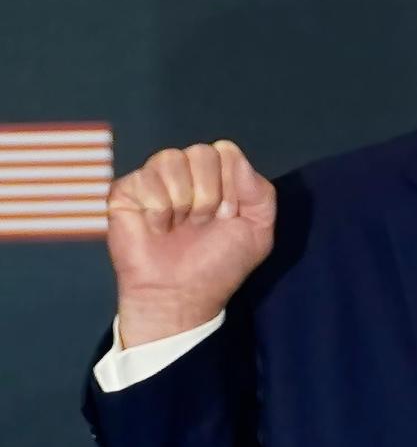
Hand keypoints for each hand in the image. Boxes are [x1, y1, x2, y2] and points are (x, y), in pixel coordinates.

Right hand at [106, 141, 275, 346]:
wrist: (182, 295)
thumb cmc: (219, 264)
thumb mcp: (258, 231)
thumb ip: (261, 192)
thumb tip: (236, 157)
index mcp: (218, 176)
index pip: (226, 151)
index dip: (231, 184)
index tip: (228, 216)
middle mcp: (187, 172)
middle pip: (201, 152)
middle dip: (208, 194)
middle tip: (202, 223)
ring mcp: (155, 180)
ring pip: (170, 159)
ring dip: (183, 200)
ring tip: (180, 225)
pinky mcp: (126, 192)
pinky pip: (143, 179)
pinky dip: (157, 209)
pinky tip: (158, 228)